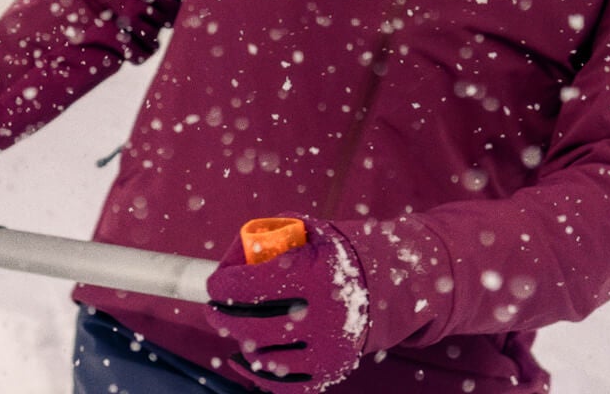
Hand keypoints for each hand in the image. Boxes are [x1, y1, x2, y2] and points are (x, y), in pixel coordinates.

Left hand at [204, 218, 370, 392]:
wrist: (395, 285)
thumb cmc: (342, 255)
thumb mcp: (315, 232)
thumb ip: (274, 234)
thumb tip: (233, 254)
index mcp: (318, 275)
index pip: (251, 287)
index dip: (223, 286)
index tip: (214, 285)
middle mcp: (327, 315)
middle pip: (252, 327)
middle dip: (223, 318)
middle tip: (215, 310)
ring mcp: (331, 348)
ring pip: (264, 357)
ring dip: (243, 343)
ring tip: (238, 329)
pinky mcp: (333, 370)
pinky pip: (285, 383)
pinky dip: (259, 374)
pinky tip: (244, 360)